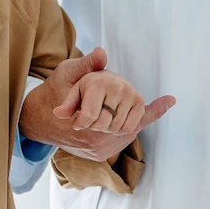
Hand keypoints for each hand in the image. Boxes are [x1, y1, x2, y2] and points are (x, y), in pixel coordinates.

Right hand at [21, 48, 174, 162]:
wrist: (38, 119)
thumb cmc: (54, 91)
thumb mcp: (67, 72)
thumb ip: (87, 64)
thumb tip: (101, 54)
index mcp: (90, 112)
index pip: (129, 111)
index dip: (154, 108)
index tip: (171, 99)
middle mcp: (96, 135)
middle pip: (128, 120)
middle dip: (123, 106)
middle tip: (107, 97)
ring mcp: (99, 147)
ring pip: (126, 130)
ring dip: (122, 119)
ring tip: (105, 108)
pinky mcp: (99, 154)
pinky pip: (121, 139)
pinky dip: (124, 129)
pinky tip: (126, 123)